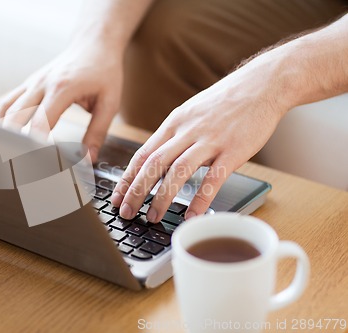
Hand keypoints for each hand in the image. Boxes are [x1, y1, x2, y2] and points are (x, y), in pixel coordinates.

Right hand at [0, 42, 122, 160]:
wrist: (94, 44)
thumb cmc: (103, 71)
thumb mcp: (109, 102)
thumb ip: (97, 132)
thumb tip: (87, 160)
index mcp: (62, 88)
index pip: (40, 123)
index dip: (35, 147)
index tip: (35, 165)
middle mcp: (41, 84)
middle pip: (15, 117)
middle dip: (12, 143)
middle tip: (12, 166)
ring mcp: (32, 83)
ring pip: (6, 110)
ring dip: (1, 133)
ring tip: (0, 156)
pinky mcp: (29, 84)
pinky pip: (7, 102)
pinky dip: (1, 120)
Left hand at [110, 53, 289, 220]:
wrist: (262, 84)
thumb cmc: (225, 102)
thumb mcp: (191, 113)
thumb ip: (175, 136)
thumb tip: (159, 161)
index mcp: (174, 123)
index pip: (142, 154)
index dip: (127, 178)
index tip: (117, 197)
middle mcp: (187, 131)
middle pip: (153, 164)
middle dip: (136, 191)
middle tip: (127, 212)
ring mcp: (209, 140)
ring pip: (178, 172)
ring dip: (162, 197)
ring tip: (153, 218)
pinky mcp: (233, 150)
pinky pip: (214, 178)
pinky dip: (200, 199)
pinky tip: (191, 215)